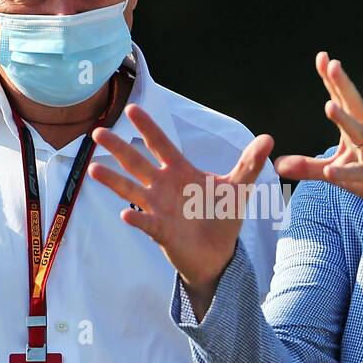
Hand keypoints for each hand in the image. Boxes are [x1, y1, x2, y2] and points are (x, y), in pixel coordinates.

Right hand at [87, 103, 272, 317]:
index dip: (148, 128)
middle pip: (137, 163)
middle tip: (98, 132)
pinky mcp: (161, 232)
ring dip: (113, 180)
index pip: (161, 145)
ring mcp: (159, 209)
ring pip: (132, 191)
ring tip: (94, 168)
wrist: (218, 254)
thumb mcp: (237, 188)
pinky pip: (146, 223)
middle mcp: (163, 187)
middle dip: (119, 148)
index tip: (132, 109)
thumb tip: (268, 139)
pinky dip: (136, 219)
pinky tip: (125, 214)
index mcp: (180, 172)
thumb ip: (249, 164)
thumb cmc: (222, 217)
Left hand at [275, 52, 362, 230]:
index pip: (343, 100)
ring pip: (360, 135)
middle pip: (355, 106)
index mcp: (358, 130)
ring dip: (345, 120)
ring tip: (329, 107)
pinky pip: (362, 173)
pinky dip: (346, 172)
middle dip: (343, 85)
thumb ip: (308, 167)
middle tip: (333, 64)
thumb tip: (278, 164)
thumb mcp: (337, 171)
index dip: (333, 80)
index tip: (322, 57)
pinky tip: (331, 171)